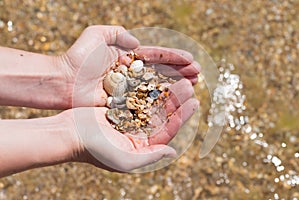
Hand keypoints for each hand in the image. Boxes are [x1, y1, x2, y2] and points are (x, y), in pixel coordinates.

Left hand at [58, 25, 199, 107]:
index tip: (191, 60)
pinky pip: (144, 102)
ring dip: (174, 87)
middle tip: (198, 74)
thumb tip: (137, 42)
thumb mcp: (96, 35)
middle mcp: (130, 73)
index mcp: (127, 56)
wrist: (63, 81)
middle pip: (160, 72)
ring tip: (192, 86)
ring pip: (155, 87)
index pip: (155, 56)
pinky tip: (173, 103)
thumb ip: (116, 33)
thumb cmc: (79, 58)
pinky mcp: (122, 103)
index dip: (173, 58)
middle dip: (179, 72)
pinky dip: (158, 102)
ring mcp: (127, 89)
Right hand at [64, 79, 198, 171]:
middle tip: (191, 86)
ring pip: (152, 104)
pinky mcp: (119, 107)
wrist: (68, 135)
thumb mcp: (124, 160)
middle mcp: (137, 134)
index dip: (182, 116)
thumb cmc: (94, 150)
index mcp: (141, 147)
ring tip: (180, 79)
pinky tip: (159, 77)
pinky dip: (148, 87)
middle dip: (177, 101)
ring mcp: (128, 120)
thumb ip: (149, 156)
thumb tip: (172, 152)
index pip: (167, 131)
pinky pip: (138, 96)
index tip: (195, 103)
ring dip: (166, 92)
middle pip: (162, 116)